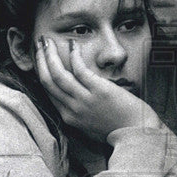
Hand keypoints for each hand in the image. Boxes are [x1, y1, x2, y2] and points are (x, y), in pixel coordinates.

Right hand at [35, 37, 160, 141]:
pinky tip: (73, 45)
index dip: (41, 71)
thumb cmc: (119, 129)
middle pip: (48, 81)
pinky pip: (80, 70)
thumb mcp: (91, 126)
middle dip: (40, 60)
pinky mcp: (99, 91)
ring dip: (50, 55)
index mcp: (68, 117)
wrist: (138, 135)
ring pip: (58, 75)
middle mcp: (72, 109)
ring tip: (48, 41)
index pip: (48, 91)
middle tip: (39, 44)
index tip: (40, 58)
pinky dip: (73, 56)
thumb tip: (74, 98)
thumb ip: (79, 112)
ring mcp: (85, 100)